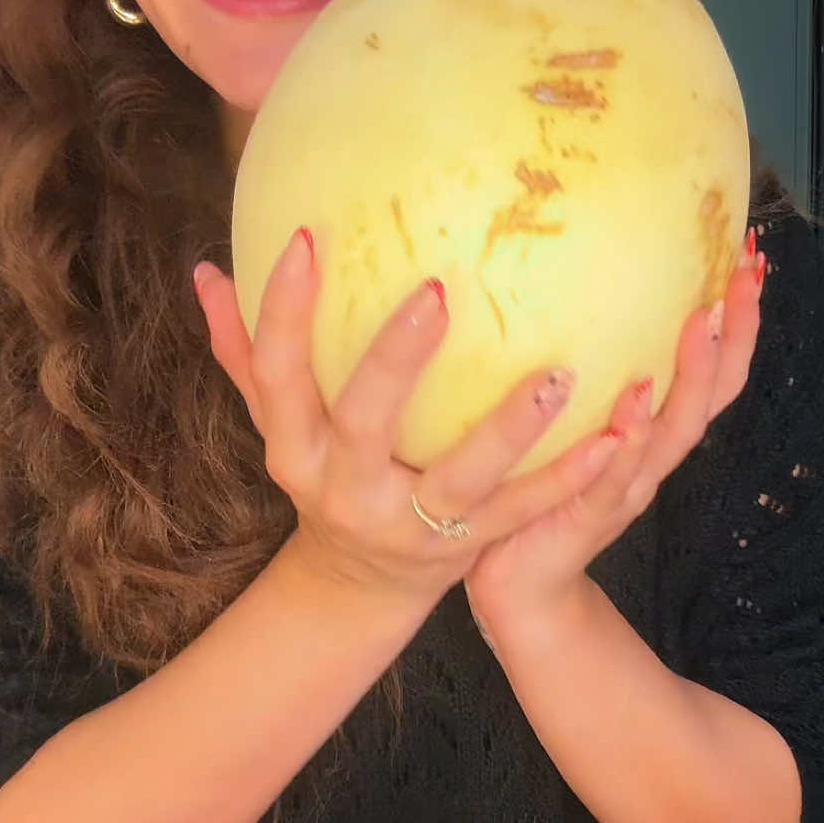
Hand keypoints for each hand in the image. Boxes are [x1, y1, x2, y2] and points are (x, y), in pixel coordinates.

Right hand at [193, 227, 622, 606]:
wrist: (359, 584)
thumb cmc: (324, 474)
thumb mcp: (280, 423)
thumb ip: (247, 352)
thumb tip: (208, 270)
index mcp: (296, 450)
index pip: (277, 375)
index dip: (284, 312)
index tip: (308, 238)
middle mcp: (347, 489)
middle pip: (364, 423)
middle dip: (395, 360)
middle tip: (438, 290)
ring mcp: (412, 524)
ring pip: (463, 478)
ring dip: (511, 427)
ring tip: (559, 373)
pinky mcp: (470, 546)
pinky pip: (524, 511)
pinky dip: (570, 478)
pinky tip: (616, 436)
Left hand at [465, 233, 766, 637]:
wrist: (517, 587)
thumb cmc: (536, 495)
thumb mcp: (565, 424)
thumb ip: (576, 371)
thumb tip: (560, 284)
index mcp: (651, 438)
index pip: (710, 374)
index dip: (738, 322)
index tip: (749, 259)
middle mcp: (650, 462)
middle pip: (711, 395)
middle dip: (734, 334)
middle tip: (745, 275)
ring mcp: (623, 490)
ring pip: (675, 432)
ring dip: (692, 375)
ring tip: (704, 321)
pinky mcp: (586, 518)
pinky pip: (613, 477)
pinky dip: (630, 440)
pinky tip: (634, 404)